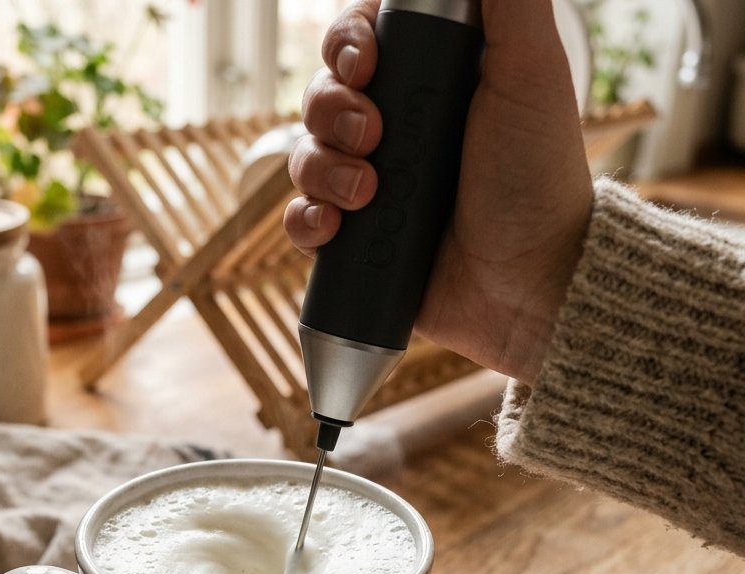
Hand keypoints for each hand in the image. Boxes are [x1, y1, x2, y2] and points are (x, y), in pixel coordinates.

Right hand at [285, 0, 592, 383]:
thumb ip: (507, 0)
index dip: (345, 43)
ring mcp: (371, 189)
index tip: (365, 63)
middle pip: (322, 95)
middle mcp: (394, 131)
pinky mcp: (356, 245)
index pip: (360, 41)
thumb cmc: (538, 177)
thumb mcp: (530, 71)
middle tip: (373, 135)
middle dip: (331, 108)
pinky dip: (305, 222)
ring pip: (305, 156)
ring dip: (321, 167)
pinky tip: (332, 229)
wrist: (530, 281)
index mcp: (429, 83)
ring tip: (368, 193)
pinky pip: (300, 222)